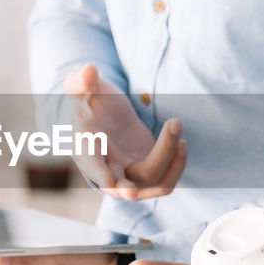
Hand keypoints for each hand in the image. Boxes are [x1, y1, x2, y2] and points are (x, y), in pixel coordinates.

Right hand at [65, 64, 185, 199]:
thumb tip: (88, 71)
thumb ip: (82, 81)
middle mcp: (109, 170)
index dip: (99, 174)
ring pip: (152, 184)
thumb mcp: (85, 88)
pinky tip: (181, 142)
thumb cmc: (92, 103)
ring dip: (168, 163)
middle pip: (122, 187)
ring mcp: (131, 175)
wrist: (105, 117)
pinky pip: (166, 180)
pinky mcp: (150, 173)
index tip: (110, 182)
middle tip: (132, 193)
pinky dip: (177, 166)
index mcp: (87, 150)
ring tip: (175, 126)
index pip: (91, 165)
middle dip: (126, 192)